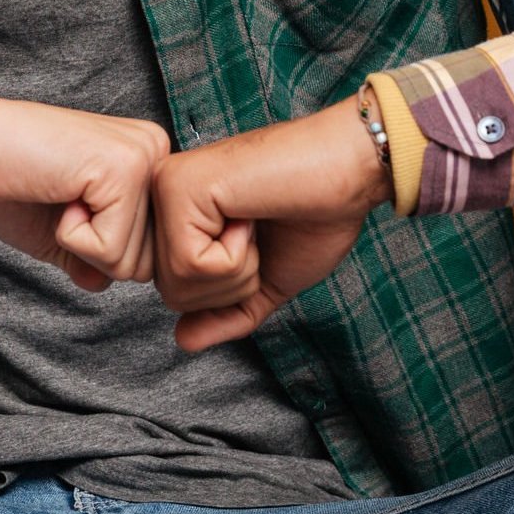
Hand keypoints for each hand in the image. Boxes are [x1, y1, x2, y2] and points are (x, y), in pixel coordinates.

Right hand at [0, 89, 173, 291]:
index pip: (151, 252)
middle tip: (59, 201)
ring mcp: (143, 158)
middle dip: (95, 252)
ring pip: (132, 262)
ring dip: (81, 244)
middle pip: (148, 262)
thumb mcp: (62, 233)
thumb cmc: (5, 180)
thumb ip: (97, 259)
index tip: (64, 204)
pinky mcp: (123, 168)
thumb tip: (104, 282)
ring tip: (57, 194)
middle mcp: (156, 153)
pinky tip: (56, 193)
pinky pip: (110, 250)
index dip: (99, 249)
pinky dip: (72, 238)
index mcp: (146, 163)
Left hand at [151, 99, 388, 350]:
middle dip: (233, 284)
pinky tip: (250, 214)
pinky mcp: (178, 187)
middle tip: (260, 232)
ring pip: (179, 285)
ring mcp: (166, 188)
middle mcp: (162, 195)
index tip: (258, 240)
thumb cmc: (315, 214)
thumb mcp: (265, 280)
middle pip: (172, 296)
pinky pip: (192, 265)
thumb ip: (226, 312)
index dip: (230, 288)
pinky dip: (237, 255)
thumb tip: (183, 341)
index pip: (177, 293)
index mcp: (179, 213)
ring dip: (238, 269)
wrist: (351, 172)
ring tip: (255, 222)